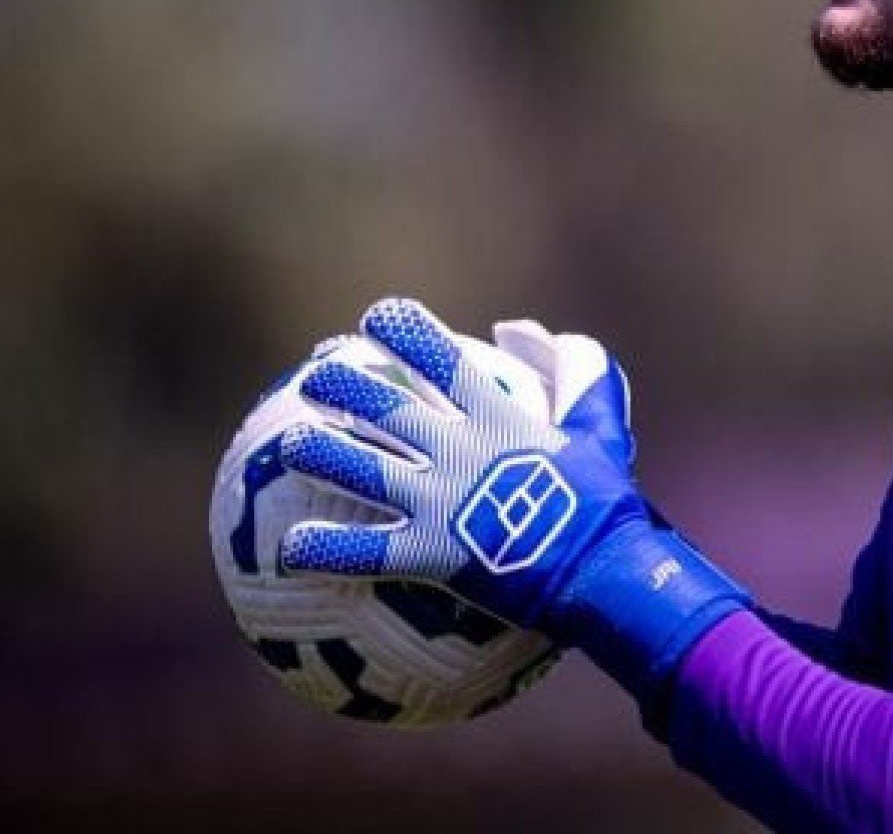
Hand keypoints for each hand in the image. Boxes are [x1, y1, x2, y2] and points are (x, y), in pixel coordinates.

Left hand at [275, 298, 747, 700]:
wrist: (604, 573)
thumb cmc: (606, 502)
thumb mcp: (602, 425)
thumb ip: (576, 368)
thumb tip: (516, 328)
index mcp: (498, 417)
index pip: (442, 359)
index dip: (405, 332)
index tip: (375, 319)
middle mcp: (459, 451)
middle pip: (387, 407)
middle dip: (345, 386)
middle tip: (315, 378)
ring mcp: (439, 502)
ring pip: (360, 469)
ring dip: (319, 453)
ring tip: (291, 444)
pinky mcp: (428, 555)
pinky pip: (362, 552)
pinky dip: (322, 549)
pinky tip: (287, 547)